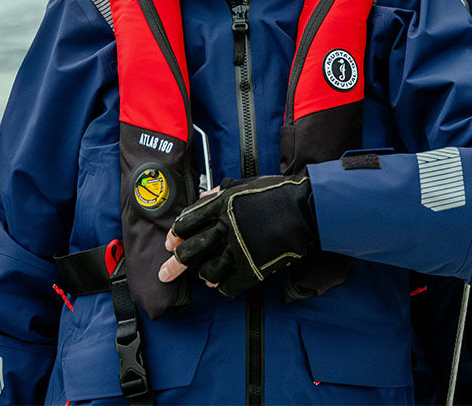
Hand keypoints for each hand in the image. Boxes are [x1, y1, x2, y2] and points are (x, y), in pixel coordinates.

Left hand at [157, 175, 317, 296]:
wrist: (305, 209)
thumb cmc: (277, 193)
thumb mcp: (245, 184)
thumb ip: (221, 191)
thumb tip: (203, 197)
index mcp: (221, 205)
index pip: (187, 223)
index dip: (175, 235)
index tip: (171, 243)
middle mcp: (225, 227)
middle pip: (190, 251)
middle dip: (173, 265)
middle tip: (165, 274)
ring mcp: (238, 250)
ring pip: (207, 271)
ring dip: (203, 275)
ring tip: (204, 276)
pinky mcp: (252, 268)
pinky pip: (229, 285)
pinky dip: (223, 287)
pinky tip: (221, 285)